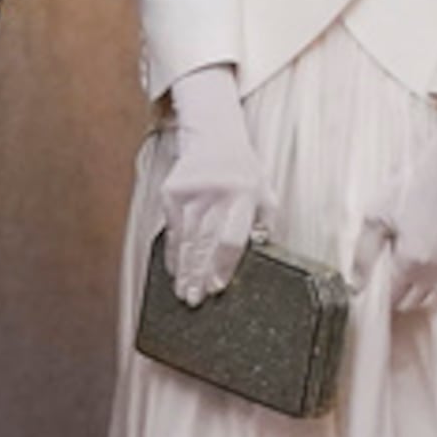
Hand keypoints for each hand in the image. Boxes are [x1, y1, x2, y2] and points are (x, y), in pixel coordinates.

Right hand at [158, 64, 266, 304]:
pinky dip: (172, 252)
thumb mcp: (265, 193)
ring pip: (185, 240)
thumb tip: (259, 254)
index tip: (217, 286)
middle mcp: (216, 195)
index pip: (231, 237)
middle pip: (204, 243)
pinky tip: (174, 270)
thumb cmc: (243, 171)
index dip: (223, 265)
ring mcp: (191, 193)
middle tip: (195, 299)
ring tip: (183, 293)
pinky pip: (171, 230)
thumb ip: (265, 223)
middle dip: (198, 274)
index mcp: (244, 196)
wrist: (214, 137)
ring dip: (184, 270)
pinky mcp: (171, 192)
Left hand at [356, 99, 436, 314]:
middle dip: (391, 300)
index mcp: (410, 263)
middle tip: (376, 285)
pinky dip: (429, 289)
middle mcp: (432, 270)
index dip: (374, 302)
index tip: (363, 297)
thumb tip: (355, 285)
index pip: (390, 301)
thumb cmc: (410, 188)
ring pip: (427, 299)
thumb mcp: (375, 218)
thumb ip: (363, 256)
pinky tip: (416, 275)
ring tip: (394, 281)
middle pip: (409, 304)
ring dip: (410, 296)